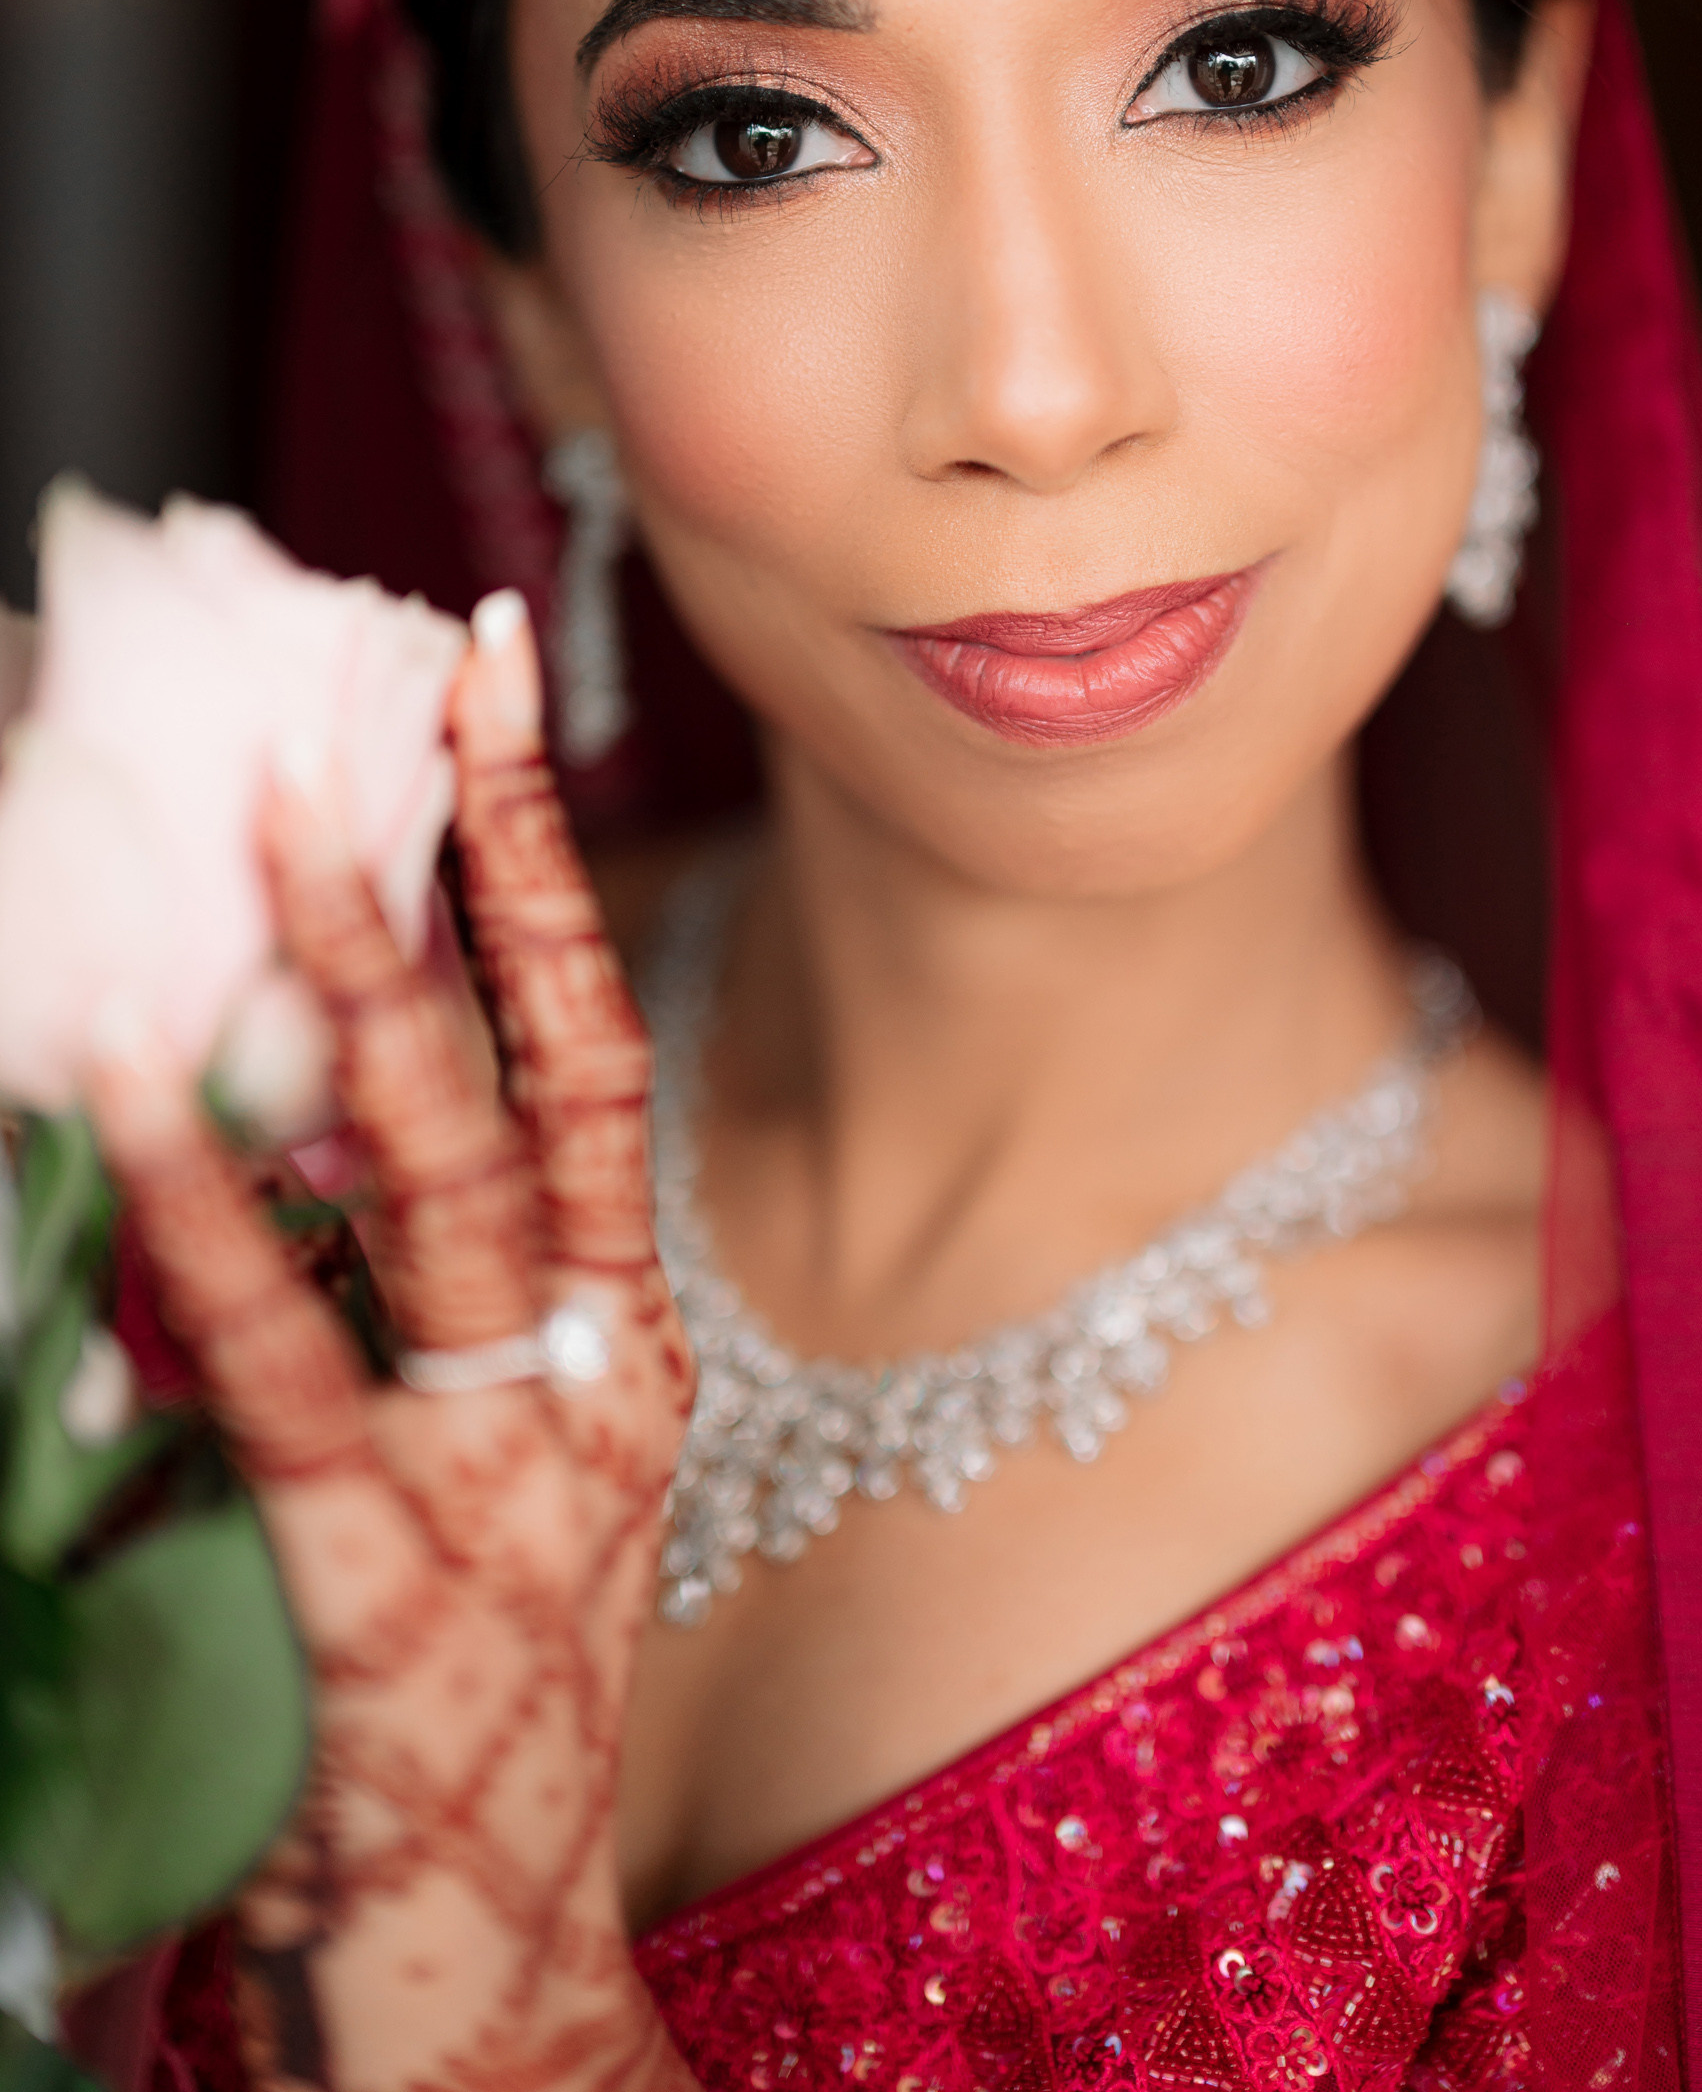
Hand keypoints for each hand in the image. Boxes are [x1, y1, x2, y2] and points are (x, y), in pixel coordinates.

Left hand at [83, 602, 696, 2091]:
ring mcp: (505, 1484)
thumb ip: (420, 1311)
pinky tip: (132, 1096)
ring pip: (439, 1189)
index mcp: (625, 1349)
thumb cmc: (461, 1721)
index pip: (597, 1058)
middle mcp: (594, 1387)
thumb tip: (286, 1101)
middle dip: (484, 871)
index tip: (503, 683)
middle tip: (420, 686)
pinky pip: (291, 1367)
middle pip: (543, 1083)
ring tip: (277, 822)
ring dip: (362, 986)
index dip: (552, 868)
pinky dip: (215, 1217)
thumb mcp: (485, 1489)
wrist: (486, 1985)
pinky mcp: (382, 1585)